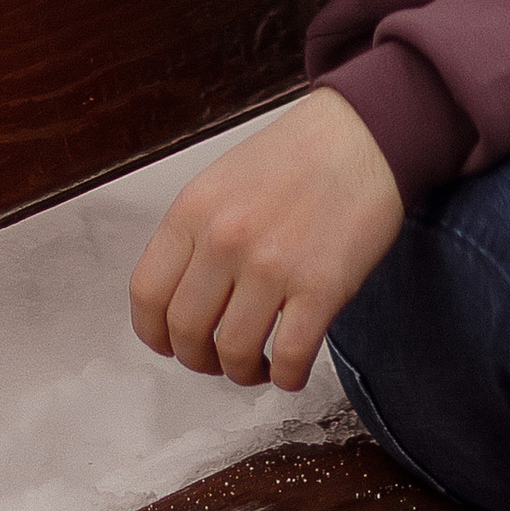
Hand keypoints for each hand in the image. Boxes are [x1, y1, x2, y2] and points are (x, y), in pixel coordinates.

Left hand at [129, 92, 403, 391]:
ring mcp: (273, 264)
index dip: (156, 334)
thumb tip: (179, 300)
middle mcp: (226, 238)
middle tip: (217, 358)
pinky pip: (290, 359)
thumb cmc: (297, 157)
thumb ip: (196, 235)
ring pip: (234, 354)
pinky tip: (292, 364)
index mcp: (194, 209)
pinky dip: (287, 376)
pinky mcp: (321, 286)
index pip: (146, 295)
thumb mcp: (222, 181)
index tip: (171, 344)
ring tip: (258, 363)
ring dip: (243, 372)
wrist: (363, 134)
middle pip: (185, 333)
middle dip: (199, 360)